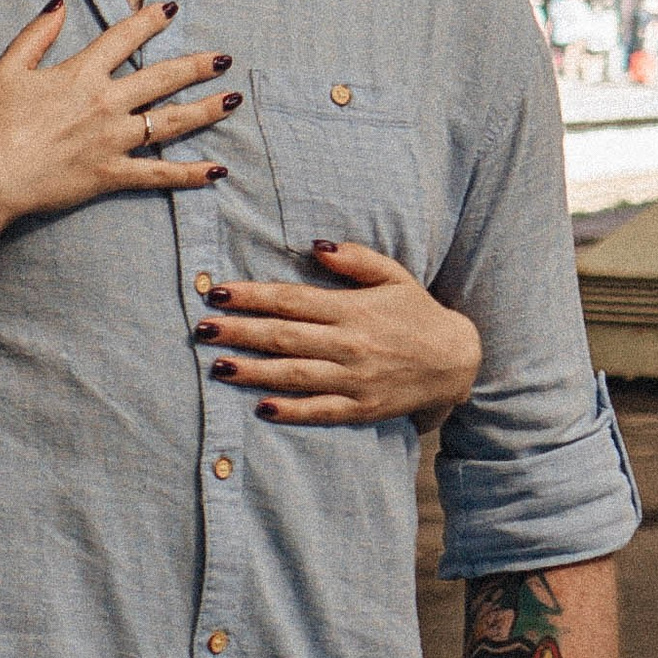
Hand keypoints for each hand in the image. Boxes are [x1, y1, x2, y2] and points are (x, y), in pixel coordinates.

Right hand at [0, 0, 235, 239]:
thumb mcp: (8, 68)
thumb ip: (37, 33)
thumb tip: (59, 3)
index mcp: (81, 73)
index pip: (125, 37)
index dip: (151, 20)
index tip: (173, 9)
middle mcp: (105, 102)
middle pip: (162, 77)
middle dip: (197, 65)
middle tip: (224, 57)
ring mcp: (112, 139)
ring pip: (171, 121)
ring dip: (206, 109)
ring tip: (233, 99)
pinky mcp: (110, 174)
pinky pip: (158, 173)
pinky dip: (190, 173)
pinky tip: (216, 171)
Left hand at [194, 243, 482, 423]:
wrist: (455, 362)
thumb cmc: (416, 313)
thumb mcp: (393, 274)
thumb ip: (355, 259)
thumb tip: (315, 246)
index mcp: (352, 308)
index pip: (292, 300)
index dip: (252, 296)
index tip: (218, 292)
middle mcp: (349, 344)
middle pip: (284, 337)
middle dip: (240, 332)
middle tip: (202, 328)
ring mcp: (354, 379)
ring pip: (294, 375)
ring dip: (253, 370)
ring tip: (217, 365)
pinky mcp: (360, 409)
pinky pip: (319, 410)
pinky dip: (290, 410)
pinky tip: (260, 406)